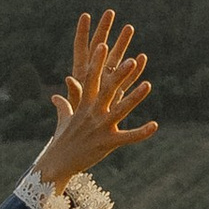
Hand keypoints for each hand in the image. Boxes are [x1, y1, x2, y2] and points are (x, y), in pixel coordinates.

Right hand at [41, 10, 158, 184]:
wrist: (57, 163)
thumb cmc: (62, 141)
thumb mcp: (64, 120)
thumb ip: (63, 105)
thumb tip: (54, 96)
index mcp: (84, 105)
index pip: (90, 79)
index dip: (97, 62)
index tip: (102, 44)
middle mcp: (92, 113)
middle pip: (108, 90)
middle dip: (120, 74)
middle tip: (131, 59)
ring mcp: (101, 127)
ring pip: (121, 110)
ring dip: (135, 97)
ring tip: (148, 84)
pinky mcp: (107, 143)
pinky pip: (127, 137)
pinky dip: (141, 132)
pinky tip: (154, 125)